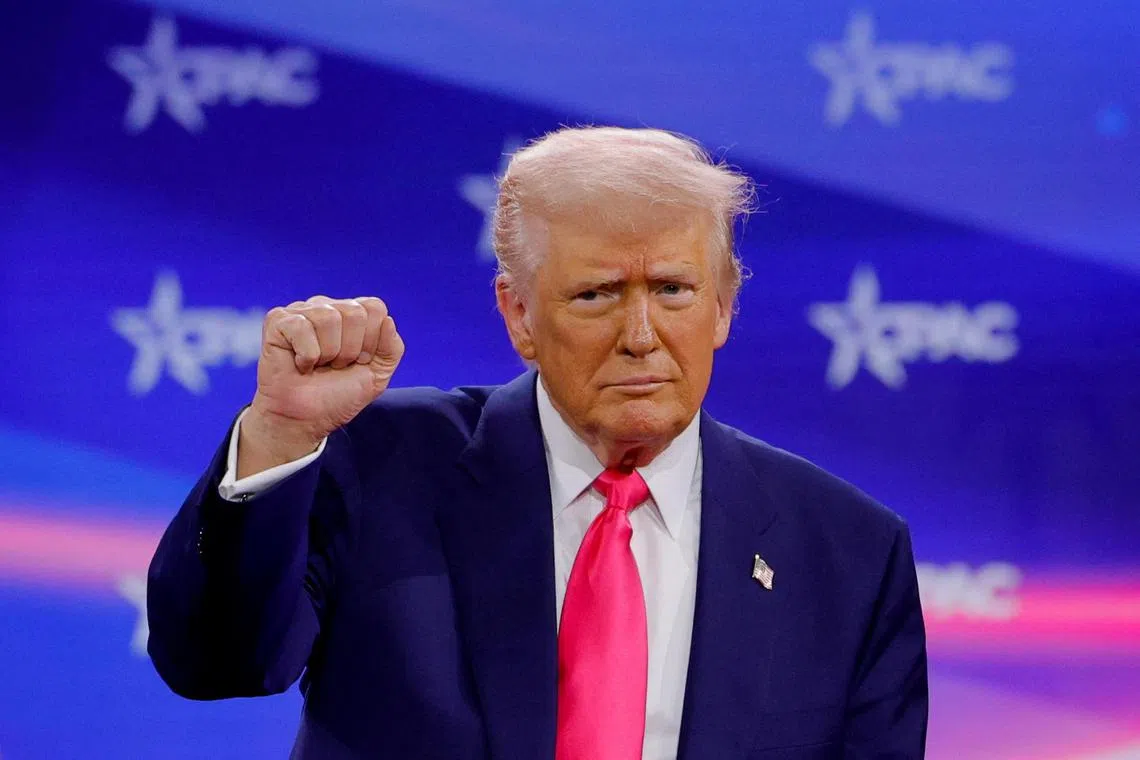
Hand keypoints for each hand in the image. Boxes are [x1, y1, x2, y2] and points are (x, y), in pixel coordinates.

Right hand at [238, 296, 403, 476]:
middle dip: (349, 350)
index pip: (374, 308)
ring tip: (318, 365)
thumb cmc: (337, 396)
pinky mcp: (278, 321)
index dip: (371, 341)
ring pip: (329, 318)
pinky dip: (306, 355)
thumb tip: (388, 320)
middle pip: (354, 313)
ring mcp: (301, 311)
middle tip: (334, 366)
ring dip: (327, 353)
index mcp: (352, 314)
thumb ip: (392, 349)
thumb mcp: (377, 376)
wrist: (305, 420)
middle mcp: (327, 306)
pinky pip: (301, 327)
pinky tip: (300, 364)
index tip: (358, 362)